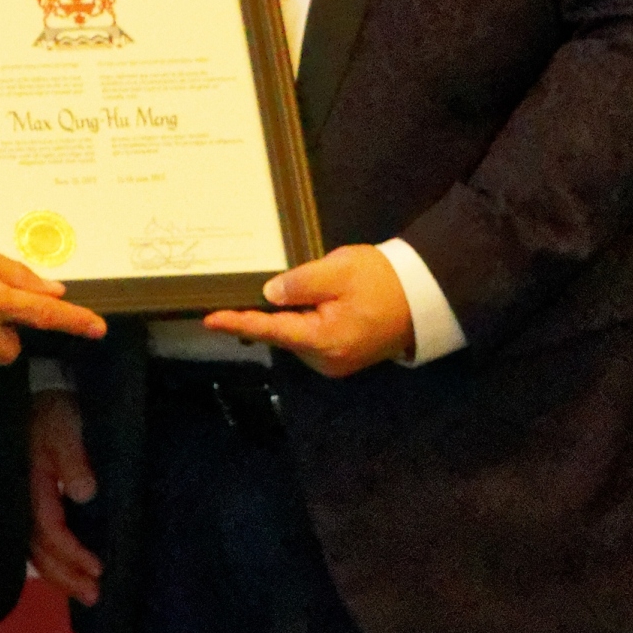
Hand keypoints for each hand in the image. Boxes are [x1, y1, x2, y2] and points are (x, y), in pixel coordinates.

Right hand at [29, 390, 101, 605]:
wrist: (40, 397)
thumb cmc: (54, 413)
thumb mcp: (65, 427)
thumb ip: (73, 459)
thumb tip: (85, 494)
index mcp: (30, 484)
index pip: (49, 529)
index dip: (72, 552)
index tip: (98, 568)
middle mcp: (22, 500)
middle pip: (39, 549)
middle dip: (65, 575)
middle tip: (94, 597)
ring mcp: (23, 503)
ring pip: (36, 550)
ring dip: (60, 574)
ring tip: (87, 594)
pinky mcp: (30, 502)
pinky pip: (37, 540)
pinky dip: (53, 560)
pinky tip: (69, 572)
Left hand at [203, 244, 412, 377]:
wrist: (422, 295)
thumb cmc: (380, 280)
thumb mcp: (338, 271)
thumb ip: (300, 284)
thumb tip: (267, 294)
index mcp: (323, 340)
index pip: (271, 330)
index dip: (238, 323)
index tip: (209, 319)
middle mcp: (325, 360)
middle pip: (281, 335)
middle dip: (262, 313)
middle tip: (243, 289)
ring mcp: (334, 361)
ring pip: (294, 336)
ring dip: (284, 316)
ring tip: (284, 289)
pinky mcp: (341, 355)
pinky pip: (309, 337)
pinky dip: (299, 320)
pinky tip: (298, 302)